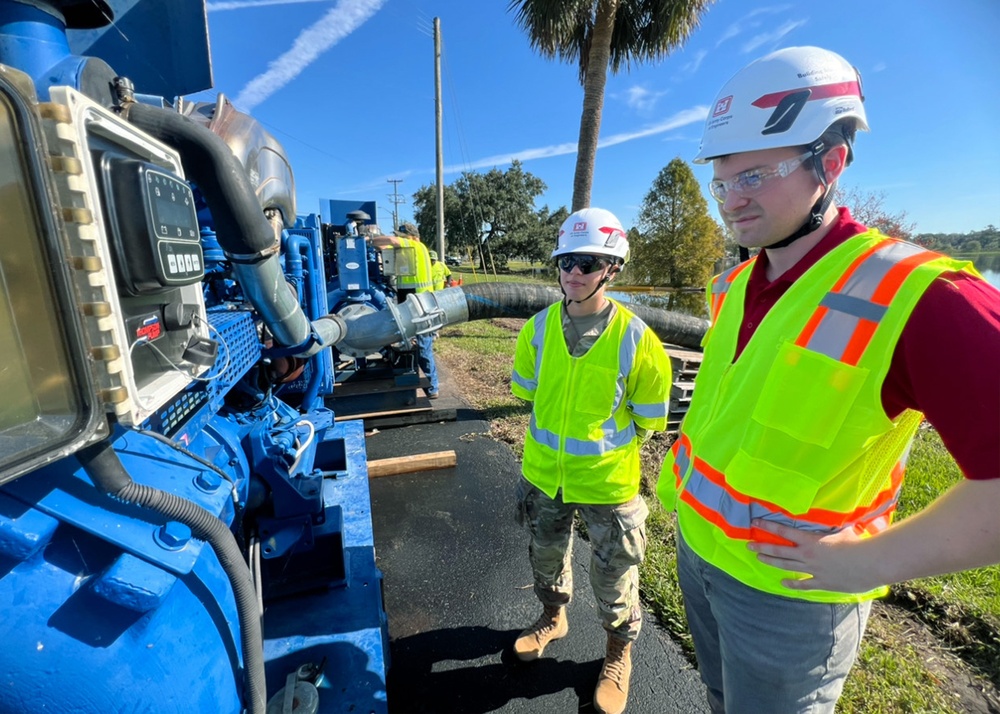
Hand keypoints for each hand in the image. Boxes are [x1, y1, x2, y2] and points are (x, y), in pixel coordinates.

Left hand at [748, 519, 878, 593]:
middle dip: (762, 547)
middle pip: (780, 550)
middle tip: (749, 545)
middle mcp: (808, 555)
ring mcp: (813, 570)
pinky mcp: (822, 582)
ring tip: (759, 559)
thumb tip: (831, 512)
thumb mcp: (841, 528)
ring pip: (787, 566)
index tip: (755, 523)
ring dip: (771, 562)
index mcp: (811, 539)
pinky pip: (804, 584)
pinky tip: (783, 583)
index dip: (768, 527)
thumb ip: (831, 523)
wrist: (870, 563)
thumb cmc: (858, 542)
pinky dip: (793, 584)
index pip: (784, 531)